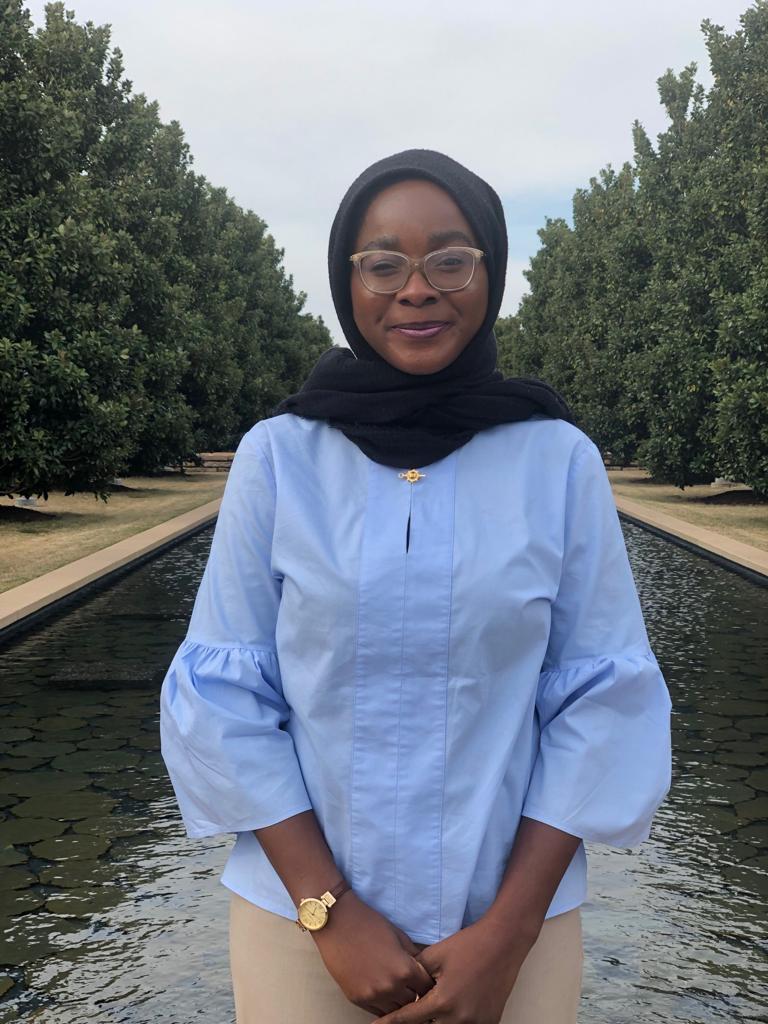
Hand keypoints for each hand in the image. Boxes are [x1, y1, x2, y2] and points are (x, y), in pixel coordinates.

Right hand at [311, 891, 435, 1014]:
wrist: (337, 923)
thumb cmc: (368, 924)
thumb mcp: (398, 935)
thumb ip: (413, 955)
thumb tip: (425, 969)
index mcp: (404, 969)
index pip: (426, 987)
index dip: (427, 983)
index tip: (424, 980)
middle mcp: (391, 987)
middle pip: (413, 1002)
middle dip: (414, 993)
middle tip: (411, 985)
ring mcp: (373, 996)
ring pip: (396, 1010)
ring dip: (398, 1001)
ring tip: (396, 988)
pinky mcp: (358, 999)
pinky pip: (378, 1011)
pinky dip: (383, 1004)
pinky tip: (382, 991)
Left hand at [375, 915, 538, 1023]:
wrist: (502, 942)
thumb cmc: (467, 945)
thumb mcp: (434, 955)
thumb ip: (415, 974)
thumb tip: (403, 985)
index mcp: (442, 1002)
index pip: (408, 1018)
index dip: (389, 1022)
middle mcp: (459, 1019)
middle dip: (415, 1022)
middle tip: (404, 1013)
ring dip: (434, 1021)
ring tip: (427, 1009)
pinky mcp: (489, 1023)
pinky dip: (453, 1021)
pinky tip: (447, 1012)